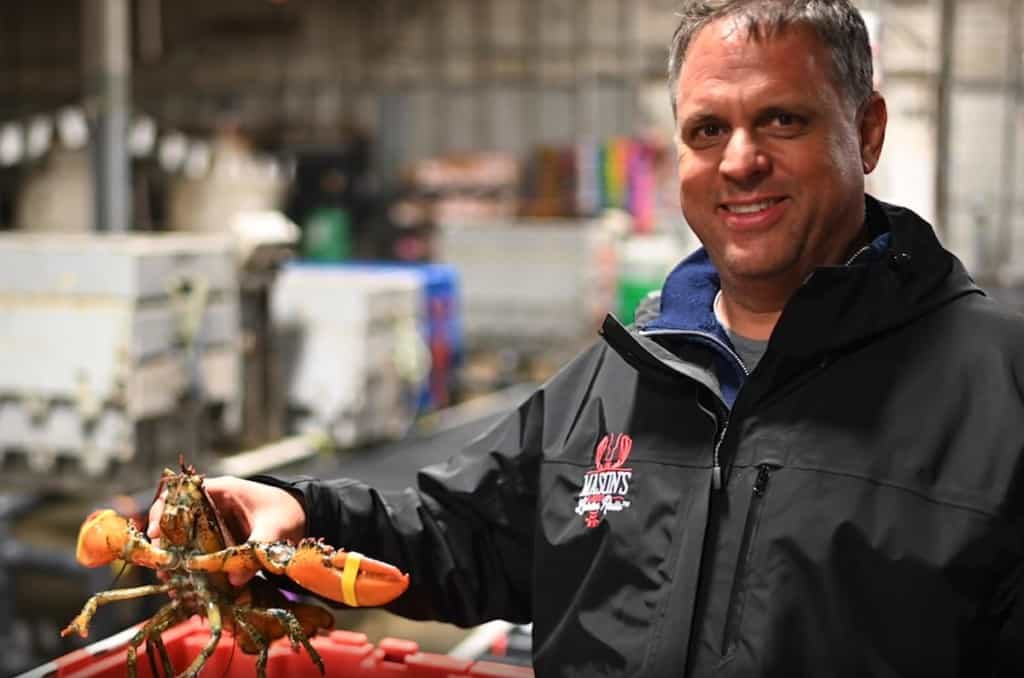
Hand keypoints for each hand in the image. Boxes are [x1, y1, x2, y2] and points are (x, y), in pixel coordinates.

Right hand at [147, 476, 306, 585]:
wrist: (306, 517)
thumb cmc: (289, 513)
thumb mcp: (276, 529)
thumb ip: (256, 550)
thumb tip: (234, 580)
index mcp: (222, 491)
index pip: (181, 493)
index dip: (163, 511)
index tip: (156, 534)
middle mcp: (212, 506)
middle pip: (175, 520)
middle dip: (165, 543)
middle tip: (161, 567)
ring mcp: (214, 525)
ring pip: (184, 539)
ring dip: (175, 559)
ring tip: (169, 581)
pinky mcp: (220, 543)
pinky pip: (199, 554)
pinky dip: (192, 568)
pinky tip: (186, 587)